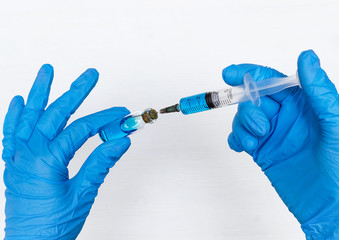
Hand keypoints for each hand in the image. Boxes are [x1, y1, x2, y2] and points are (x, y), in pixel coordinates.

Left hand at [2, 65, 130, 238]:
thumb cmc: (53, 226)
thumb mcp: (82, 194)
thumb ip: (100, 164)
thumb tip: (120, 141)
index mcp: (47, 161)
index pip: (80, 130)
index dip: (103, 119)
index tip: (120, 114)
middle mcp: (29, 154)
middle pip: (55, 115)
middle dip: (74, 92)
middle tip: (89, 75)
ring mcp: (19, 157)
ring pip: (29, 117)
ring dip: (39, 92)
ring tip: (47, 71)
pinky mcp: (15, 164)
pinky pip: (11, 134)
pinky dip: (15, 115)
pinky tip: (20, 100)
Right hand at [223, 50, 338, 238]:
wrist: (332, 207)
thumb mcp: (336, 124)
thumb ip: (320, 90)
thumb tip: (307, 57)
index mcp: (305, 105)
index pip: (273, 81)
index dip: (251, 74)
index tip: (231, 73)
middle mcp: (287, 116)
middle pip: (255, 99)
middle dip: (249, 108)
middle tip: (261, 126)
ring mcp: (273, 134)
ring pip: (245, 117)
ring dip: (243, 126)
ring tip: (257, 141)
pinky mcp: (263, 151)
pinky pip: (241, 137)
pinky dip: (236, 138)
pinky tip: (245, 146)